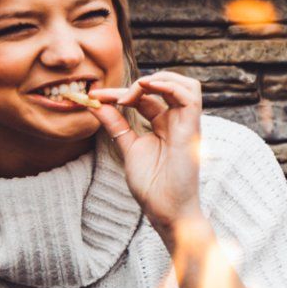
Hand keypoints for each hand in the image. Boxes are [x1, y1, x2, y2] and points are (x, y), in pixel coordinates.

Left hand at [89, 72, 206, 238]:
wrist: (166, 208)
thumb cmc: (152, 184)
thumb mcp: (128, 147)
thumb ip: (116, 124)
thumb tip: (97, 104)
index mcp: (165, 125)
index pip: (146, 97)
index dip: (120, 92)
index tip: (95, 96)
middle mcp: (178, 121)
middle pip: (169, 85)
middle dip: (142, 82)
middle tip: (116, 96)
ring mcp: (186, 124)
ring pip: (186, 84)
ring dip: (159, 79)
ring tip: (135, 90)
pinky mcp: (191, 129)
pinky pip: (189, 96)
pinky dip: (168, 86)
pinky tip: (146, 90)